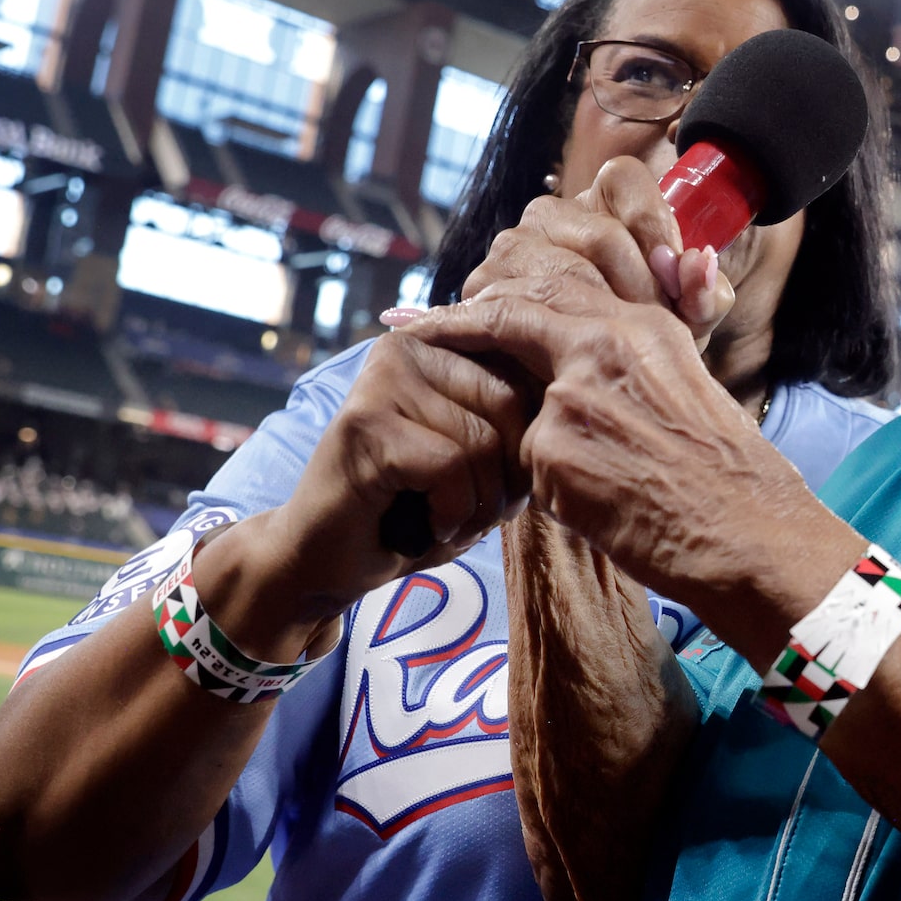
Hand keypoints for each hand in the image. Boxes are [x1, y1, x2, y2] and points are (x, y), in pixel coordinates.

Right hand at [212, 332, 535, 650]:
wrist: (324, 558)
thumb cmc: (411, 509)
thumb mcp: (476, 456)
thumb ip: (514, 420)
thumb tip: (575, 397)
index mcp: (439, 343)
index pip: (527, 376)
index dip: (529, 445)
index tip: (500, 485)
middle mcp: (407, 346)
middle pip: (511, 406)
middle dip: (509, 476)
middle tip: (477, 511)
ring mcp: (381, 381)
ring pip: (482, 441)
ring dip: (480, 502)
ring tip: (449, 519)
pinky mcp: (364, 424)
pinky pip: (449, 467)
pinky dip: (452, 512)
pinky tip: (429, 525)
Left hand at [394, 283, 858, 650]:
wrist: (747, 534)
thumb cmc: (731, 476)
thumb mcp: (691, 390)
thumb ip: (635, 362)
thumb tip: (584, 356)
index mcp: (642, 325)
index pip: (548, 289)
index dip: (493, 295)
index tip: (450, 304)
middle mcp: (603, 346)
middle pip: (508, 316)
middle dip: (457, 326)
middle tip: (412, 331)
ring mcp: (571, 398)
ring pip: (520, 410)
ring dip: (536, 443)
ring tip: (587, 480)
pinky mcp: (551, 453)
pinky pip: (529, 470)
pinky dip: (553, 492)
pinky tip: (602, 511)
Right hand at [424, 157, 735, 344]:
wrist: (588, 391)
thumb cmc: (647, 341)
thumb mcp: (691, 320)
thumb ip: (705, 293)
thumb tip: (697, 265)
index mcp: (603, 197)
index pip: (625, 179)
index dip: (658, 230)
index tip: (677, 284)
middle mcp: (551, 212)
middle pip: (602, 236)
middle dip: (640, 291)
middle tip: (658, 332)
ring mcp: (512, 246)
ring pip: (563, 272)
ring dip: (601, 317)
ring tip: (623, 349)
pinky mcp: (483, 288)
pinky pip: (522, 304)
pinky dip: (555, 334)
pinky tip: (579, 357)